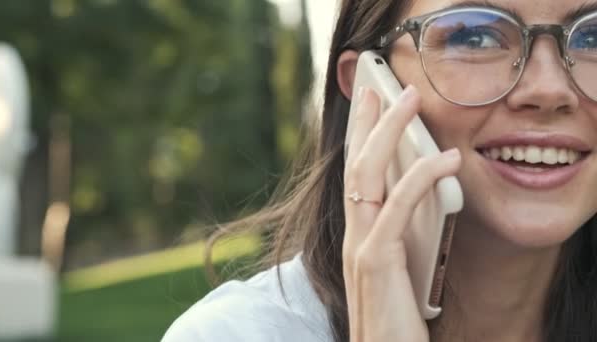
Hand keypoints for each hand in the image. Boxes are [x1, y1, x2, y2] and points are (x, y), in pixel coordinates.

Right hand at [342, 86, 460, 341]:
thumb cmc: (397, 324)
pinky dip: (420, 178)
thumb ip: (400, 239)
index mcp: (360, 239)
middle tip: (379, 86)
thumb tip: (419, 203)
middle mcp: (353, 238)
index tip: (371, 107)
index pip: (357, 178)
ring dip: (388, 132)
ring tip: (408, 99)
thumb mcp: (399, 274)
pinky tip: (445, 159)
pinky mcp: (376, 263)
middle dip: (367, 122)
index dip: (362, 139)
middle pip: (354, 166)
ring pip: (367, 176)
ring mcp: (360, 249)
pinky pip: (397, 208)